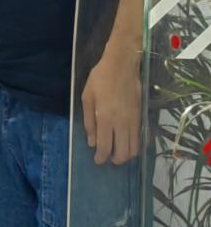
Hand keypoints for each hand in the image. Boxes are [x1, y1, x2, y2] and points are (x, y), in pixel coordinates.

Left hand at [82, 47, 141, 164]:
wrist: (122, 65)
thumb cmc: (100, 79)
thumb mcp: (87, 97)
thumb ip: (89, 121)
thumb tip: (92, 142)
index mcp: (105, 117)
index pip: (105, 146)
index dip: (101, 157)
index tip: (98, 161)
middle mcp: (121, 123)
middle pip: (123, 152)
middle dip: (115, 159)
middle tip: (107, 158)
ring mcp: (134, 120)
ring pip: (134, 148)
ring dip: (126, 154)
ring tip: (117, 152)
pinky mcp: (141, 117)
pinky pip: (140, 138)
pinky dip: (134, 145)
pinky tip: (127, 143)